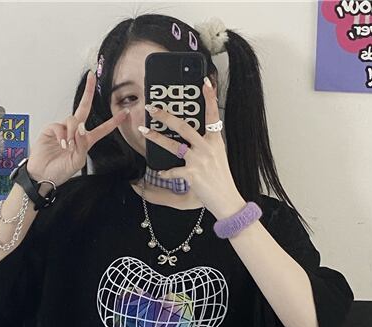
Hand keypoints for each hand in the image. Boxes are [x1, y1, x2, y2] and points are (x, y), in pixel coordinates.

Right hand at [26, 70, 129, 186]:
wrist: (42, 175)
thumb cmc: (59, 171)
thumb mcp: (77, 162)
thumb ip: (82, 145)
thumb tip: (81, 128)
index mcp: (85, 141)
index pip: (102, 129)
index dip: (114, 121)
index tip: (125, 113)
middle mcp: (75, 132)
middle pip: (84, 108)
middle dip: (88, 92)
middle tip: (91, 77)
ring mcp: (63, 129)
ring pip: (73, 120)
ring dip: (72, 132)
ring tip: (68, 146)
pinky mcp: (51, 129)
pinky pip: (60, 126)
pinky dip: (63, 135)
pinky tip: (61, 144)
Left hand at [139, 77, 244, 219]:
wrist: (227, 200)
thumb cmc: (222, 180)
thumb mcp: (218, 157)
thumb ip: (207, 145)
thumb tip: (194, 137)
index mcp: (215, 141)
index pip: (213, 115)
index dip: (210, 97)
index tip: (205, 82)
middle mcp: (207, 147)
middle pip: (184, 127)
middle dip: (166, 116)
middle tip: (153, 108)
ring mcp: (199, 160)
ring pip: (174, 145)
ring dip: (157, 137)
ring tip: (144, 131)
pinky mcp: (192, 174)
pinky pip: (173, 171)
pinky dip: (166, 172)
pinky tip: (160, 172)